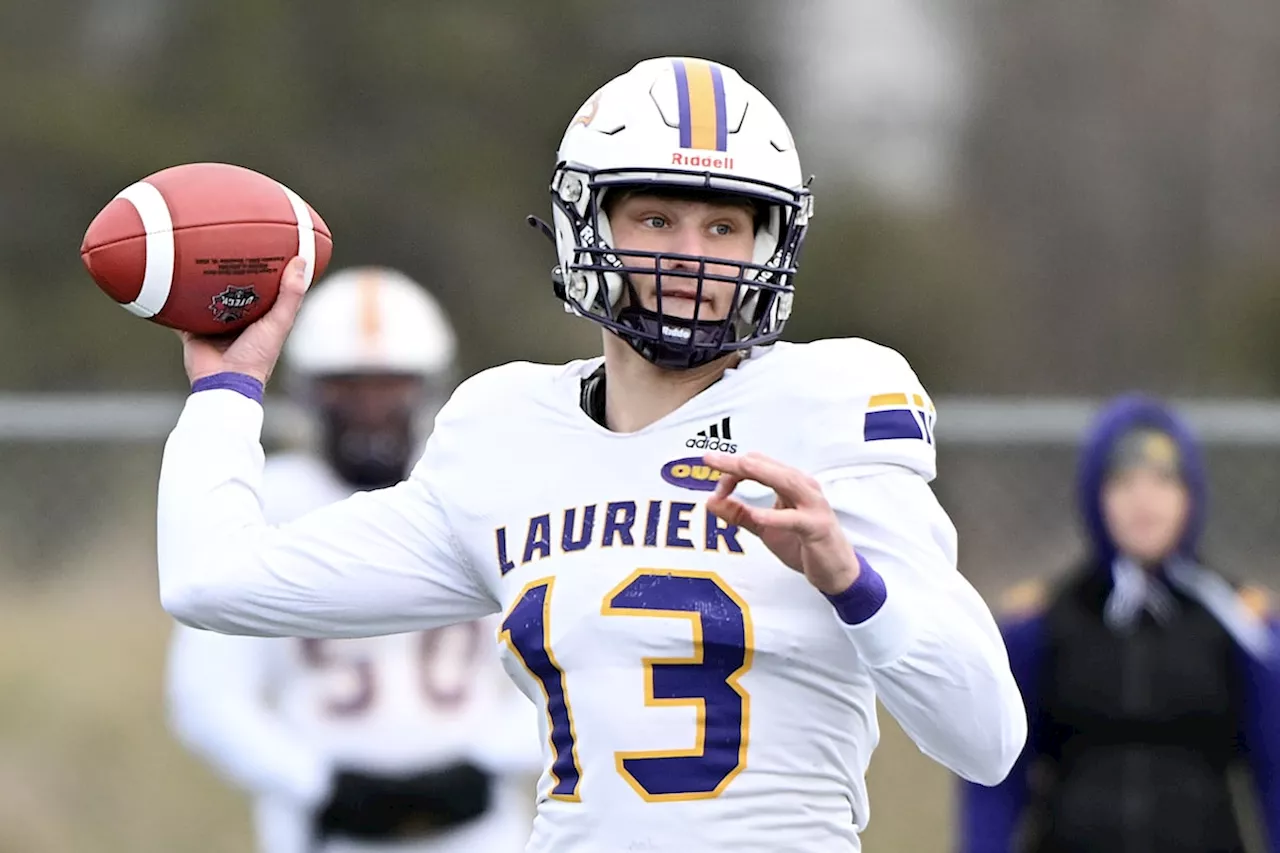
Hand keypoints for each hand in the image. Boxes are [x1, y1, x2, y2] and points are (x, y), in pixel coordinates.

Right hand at [180, 255, 310, 383]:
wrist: (224, 382)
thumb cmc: (257, 356)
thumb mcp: (278, 323)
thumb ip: (290, 295)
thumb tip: (301, 260)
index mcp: (260, 317)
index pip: (265, 287)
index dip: (267, 268)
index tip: (267, 242)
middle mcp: (237, 318)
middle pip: (233, 288)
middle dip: (230, 270)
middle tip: (227, 241)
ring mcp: (214, 324)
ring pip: (207, 296)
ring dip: (203, 280)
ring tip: (198, 252)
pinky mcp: (192, 330)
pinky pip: (180, 311)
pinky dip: (174, 297)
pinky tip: (167, 276)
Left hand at [704, 450, 860, 594]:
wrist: (836, 571)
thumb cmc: (804, 544)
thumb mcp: (765, 528)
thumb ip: (740, 514)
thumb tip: (711, 501)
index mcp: (791, 483)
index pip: (758, 464)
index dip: (732, 471)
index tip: (717, 489)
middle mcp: (804, 488)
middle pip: (768, 467)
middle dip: (738, 463)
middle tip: (711, 459)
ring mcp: (813, 506)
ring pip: (786, 481)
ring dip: (758, 474)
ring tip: (734, 471)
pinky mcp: (817, 528)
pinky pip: (794, 519)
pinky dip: (774, 516)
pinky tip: (757, 516)